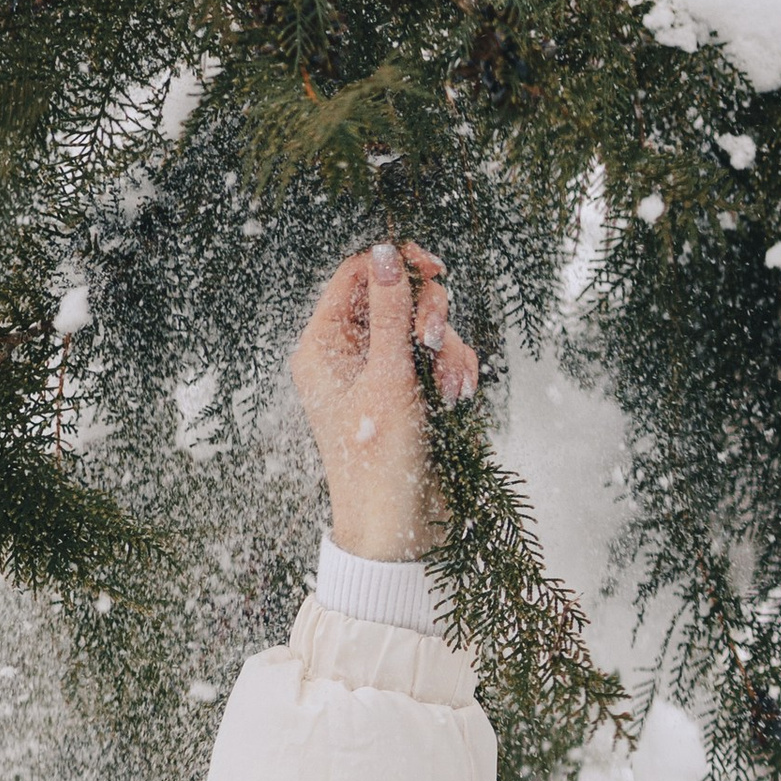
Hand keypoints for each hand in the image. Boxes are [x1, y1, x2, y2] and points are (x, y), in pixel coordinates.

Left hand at [289, 239, 478, 561]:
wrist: (399, 529)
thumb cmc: (381, 460)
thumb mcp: (389, 376)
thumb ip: (391, 310)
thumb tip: (387, 252)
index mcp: (322, 346)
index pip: (356, 275)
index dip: (395, 264)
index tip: (435, 268)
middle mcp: (346, 355)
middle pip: (395, 296)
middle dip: (427, 316)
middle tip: (434, 343)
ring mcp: (378, 374)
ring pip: (423, 327)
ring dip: (446, 350)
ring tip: (452, 389)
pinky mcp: (407, 393)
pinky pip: (436, 358)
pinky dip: (452, 371)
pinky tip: (458, 397)